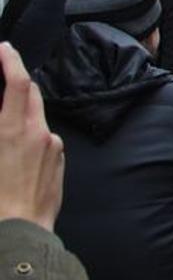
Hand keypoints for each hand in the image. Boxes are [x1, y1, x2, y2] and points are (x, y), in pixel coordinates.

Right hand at [0, 43, 63, 231]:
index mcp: (12, 129)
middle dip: (17, 82)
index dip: (11, 60)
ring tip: (3, 128)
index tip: (4, 49)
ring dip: (23, 114)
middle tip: (2, 80)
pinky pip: (45, 140)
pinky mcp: (60, 162)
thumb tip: (2, 112)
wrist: (21, 230)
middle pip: (32, 94)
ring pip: (38, 118)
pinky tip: (16, 156)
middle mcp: (38, 133)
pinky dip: (31, 137)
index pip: (17, 82)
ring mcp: (53, 148)